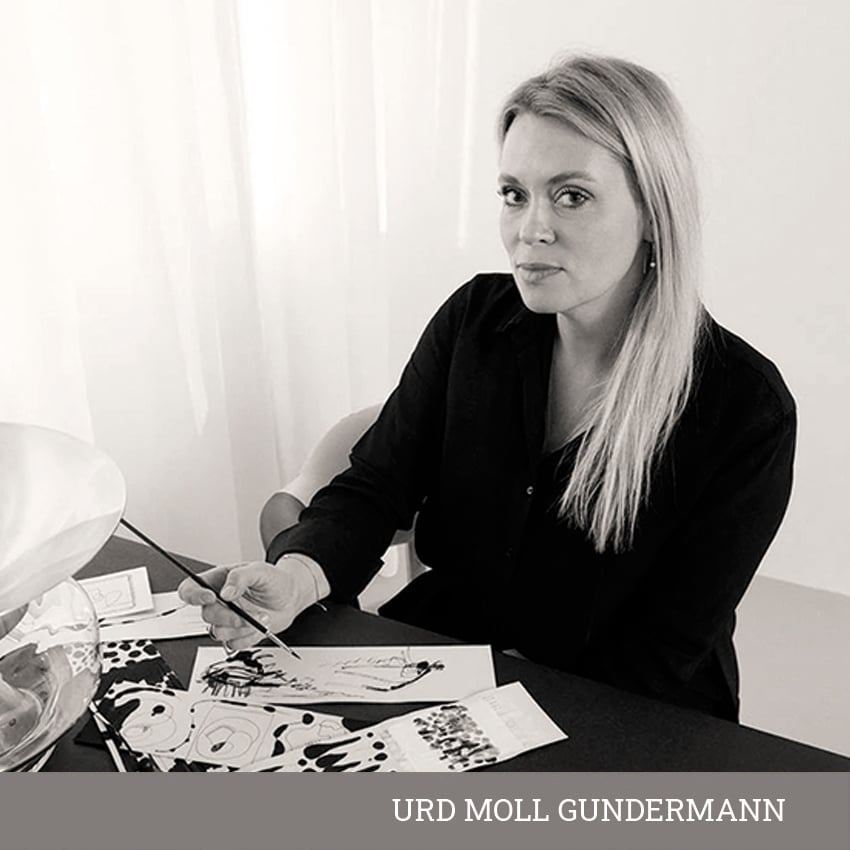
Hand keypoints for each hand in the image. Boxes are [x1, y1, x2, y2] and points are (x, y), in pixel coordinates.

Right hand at [176, 559, 318, 650]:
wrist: (290, 598)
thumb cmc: (273, 580)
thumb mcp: (260, 570)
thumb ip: (240, 577)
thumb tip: (225, 592)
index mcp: (218, 582)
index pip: (191, 589)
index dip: (194, 595)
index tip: (210, 597)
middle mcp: (218, 602)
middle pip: (206, 615)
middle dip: (229, 617)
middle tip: (248, 615)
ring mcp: (226, 620)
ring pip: (218, 633)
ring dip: (242, 628)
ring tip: (261, 617)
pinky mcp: (236, 635)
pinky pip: (233, 644)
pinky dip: (249, 637)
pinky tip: (260, 626)